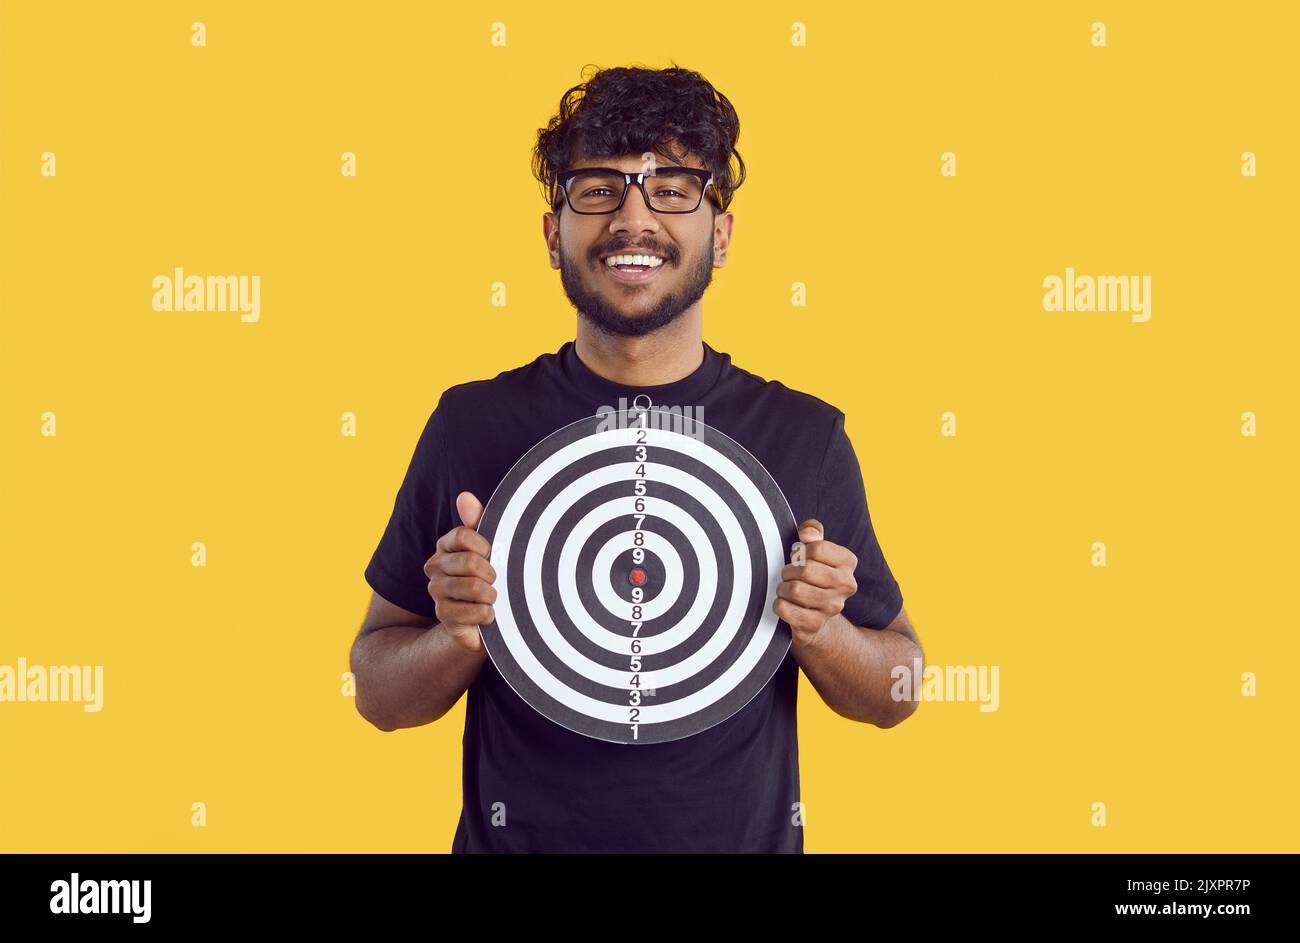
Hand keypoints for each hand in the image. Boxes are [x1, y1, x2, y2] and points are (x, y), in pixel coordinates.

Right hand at [423, 491, 495, 652]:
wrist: (478, 619)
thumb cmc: (486, 578)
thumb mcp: (488, 548)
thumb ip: (478, 520)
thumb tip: (464, 496)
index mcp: (444, 546)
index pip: (463, 535)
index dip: (484, 546)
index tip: (491, 554)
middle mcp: (434, 566)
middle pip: (470, 562)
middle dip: (491, 574)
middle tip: (494, 581)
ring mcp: (436, 592)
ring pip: (474, 587)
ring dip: (492, 595)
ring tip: (491, 598)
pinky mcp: (444, 616)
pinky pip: (476, 611)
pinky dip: (488, 614)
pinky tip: (487, 614)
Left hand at [773, 519, 856, 645]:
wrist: (816, 615)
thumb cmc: (812, 575)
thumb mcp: (814, 550)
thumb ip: (812, 532)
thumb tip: (807, 532)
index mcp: (848, 562)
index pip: (816, 548)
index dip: (800, 552)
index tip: (799, 558)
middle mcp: (846, 585)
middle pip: (805, 570)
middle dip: (789, 571)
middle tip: (788, 575)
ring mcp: (833, 607)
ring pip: (795, 590)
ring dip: (783, 588)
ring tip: (786, 589)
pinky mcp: (815, 625)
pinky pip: (785, 609)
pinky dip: (779, 605)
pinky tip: (786, 604)